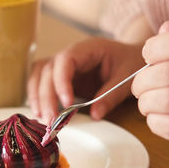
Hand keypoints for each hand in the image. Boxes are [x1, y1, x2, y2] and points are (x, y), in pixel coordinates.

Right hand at [27, 37, 144, 123]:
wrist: (132, 57)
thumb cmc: (130, 63)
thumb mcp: (127, 78)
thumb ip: (111, 95)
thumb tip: (95, 115)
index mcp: (88, 49)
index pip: (65, 59)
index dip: (61, 80)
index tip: (66, 103)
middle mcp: (71, 54)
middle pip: (48, 69)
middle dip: (46, 95)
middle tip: (50, 119)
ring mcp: (64, 65)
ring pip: (40, 74)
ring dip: (36, 95)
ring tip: (41, 117)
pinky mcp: (62, 77)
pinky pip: (42, 82)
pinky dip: (37, 96)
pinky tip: (40, 112)